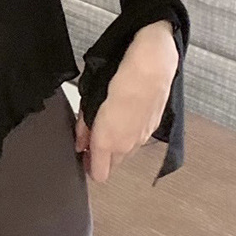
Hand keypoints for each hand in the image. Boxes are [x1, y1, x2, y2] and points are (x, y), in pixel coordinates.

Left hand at [75, 20, 177, 182]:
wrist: (153, 62)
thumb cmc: (122, 75)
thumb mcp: (91, 97)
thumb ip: (85, 124)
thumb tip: (81, 140)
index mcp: (109, 140)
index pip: (99, 172)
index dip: (90, 167)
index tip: (83, 157)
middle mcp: (128, 144)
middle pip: (113, 165)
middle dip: (102, 158)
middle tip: (91, 141)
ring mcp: (143, 137)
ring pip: (126, 153)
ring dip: (116, 146)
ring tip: (107, 126)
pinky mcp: (153, 126)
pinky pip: (137, 139)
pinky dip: (129, 134)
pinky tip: (124, 117)